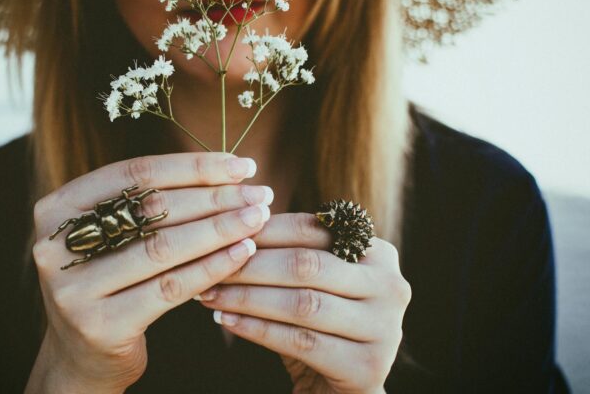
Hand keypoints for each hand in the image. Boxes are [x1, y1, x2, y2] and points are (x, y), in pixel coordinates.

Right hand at [25, 152, 273, 393]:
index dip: (193, 166)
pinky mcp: (101, 324)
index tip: (242, 165)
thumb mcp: (114, 235)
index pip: (135, 173)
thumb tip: (229, 171)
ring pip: (163, 247)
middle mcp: (55, 245)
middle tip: (260, 193)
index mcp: (57, 208)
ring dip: (219, 229)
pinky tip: (242, 253)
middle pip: (151, 209)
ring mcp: (73, 288)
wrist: (83, 355)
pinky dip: (211, 267)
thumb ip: (149, 202)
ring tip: (257, 218)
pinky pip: (170, 287)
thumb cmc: (112, 280)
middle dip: (214, 197)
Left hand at [195, 212, 410, 393]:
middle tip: (211, 264)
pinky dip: (257, 329)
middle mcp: (389, 286)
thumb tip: (232, 224)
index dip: (264, 230)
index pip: (313, 229)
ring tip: (211, 294)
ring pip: (302, 304)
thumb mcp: (315, 282)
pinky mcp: (366, 366)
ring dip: (248, 297)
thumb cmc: (322, 323)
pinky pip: (300, 341)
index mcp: (378, 253)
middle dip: (251, 264)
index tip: (223, 232)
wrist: (347, 389)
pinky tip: (228, 321)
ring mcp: (383, 328)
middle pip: (307, 265)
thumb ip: (290, 252)